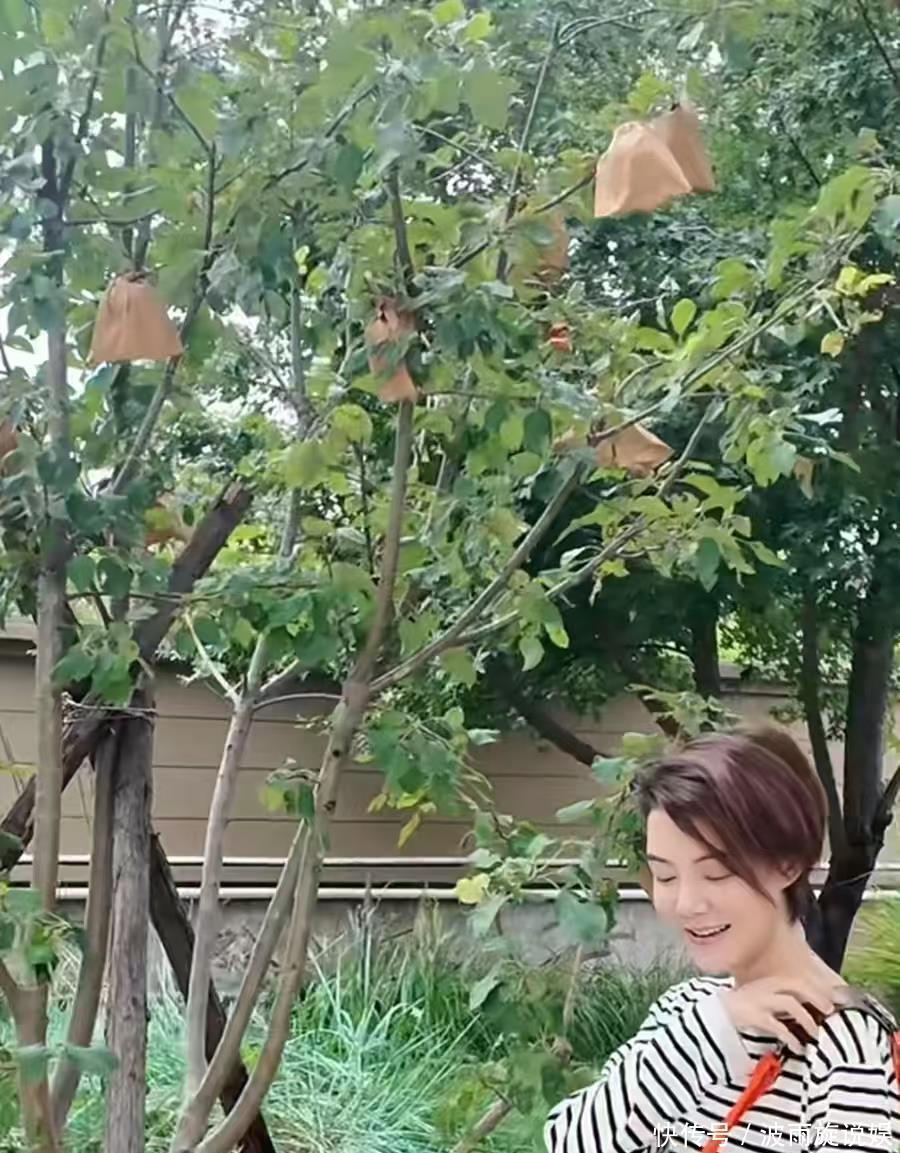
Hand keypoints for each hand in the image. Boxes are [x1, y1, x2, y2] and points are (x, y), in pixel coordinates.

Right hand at [721, 976, 845, 1054]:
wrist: (716, 1014)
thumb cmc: (742, 1006)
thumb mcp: (761, 995)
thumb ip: (779, 996)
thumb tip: (805, 1006)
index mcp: (769, 981)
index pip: (798, 979)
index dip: (817, 988)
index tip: (832, 999)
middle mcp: (766, 986)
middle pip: (798, 987)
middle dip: (817, 998)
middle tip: (829, 1011)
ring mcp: (760, 1000)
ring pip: (791, 1004)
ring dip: (807, 1018)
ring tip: (815, 1032)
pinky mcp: (755, 1016)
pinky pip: (779, 1026)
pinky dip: (791, 1037)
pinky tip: (797, 1046)